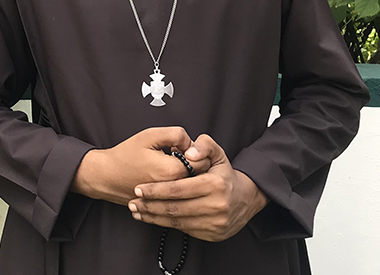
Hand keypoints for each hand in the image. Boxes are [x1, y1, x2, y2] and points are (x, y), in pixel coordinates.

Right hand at [71, 127, 211, 204]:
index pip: (203, 162)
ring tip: (169, 166)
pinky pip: (180, 196)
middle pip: (200, 176)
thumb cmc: (126, 155)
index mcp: (173, 170)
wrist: (106, 177)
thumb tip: (192, 143)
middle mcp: (174, 189)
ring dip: (186, 176)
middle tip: (176, 155)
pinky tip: (166, 179)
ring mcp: (169, 200)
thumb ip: (176, 134)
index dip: (197, 151)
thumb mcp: (150, 135)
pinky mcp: (163, 206)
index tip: (184, 147)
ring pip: (191, 187)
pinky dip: (178, 187)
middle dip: (194, 164)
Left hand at [128, 134, 267, 241]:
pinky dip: (165, 224)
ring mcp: (215, 223)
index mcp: (215, 184)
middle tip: (133, 201)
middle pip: (175, 208)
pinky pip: (184, 230)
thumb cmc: (225, 175)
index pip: (178, 189)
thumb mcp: (218, 154)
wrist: (246, 199)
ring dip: (154, 217)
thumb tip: (189, 152)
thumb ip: (204, 145)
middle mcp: (216, 206)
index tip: (139, 188)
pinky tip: (153, 218)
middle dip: (150, 205)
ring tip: (138, 210)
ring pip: (177, 222)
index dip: (156, 190)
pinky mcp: (212, 234)